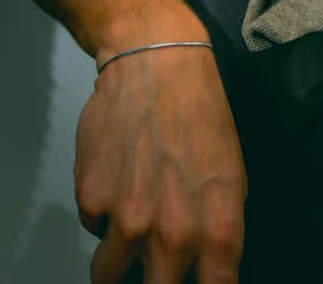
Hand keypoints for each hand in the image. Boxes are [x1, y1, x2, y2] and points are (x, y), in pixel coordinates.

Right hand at [75, 44, 246, 282]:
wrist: (156, 62)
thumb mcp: (231, 178)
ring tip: (126, 226)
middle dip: (151, 283)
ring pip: (108, 277)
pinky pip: (92, 227)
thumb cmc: (200, 114)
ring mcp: (127, 222)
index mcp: (218, 233)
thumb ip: (216, 234)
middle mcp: (172, 237)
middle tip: (150, 269)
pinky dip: (100, 212)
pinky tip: (115, 173)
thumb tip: (203, 270)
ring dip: (115, 261)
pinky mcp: (91, 200)